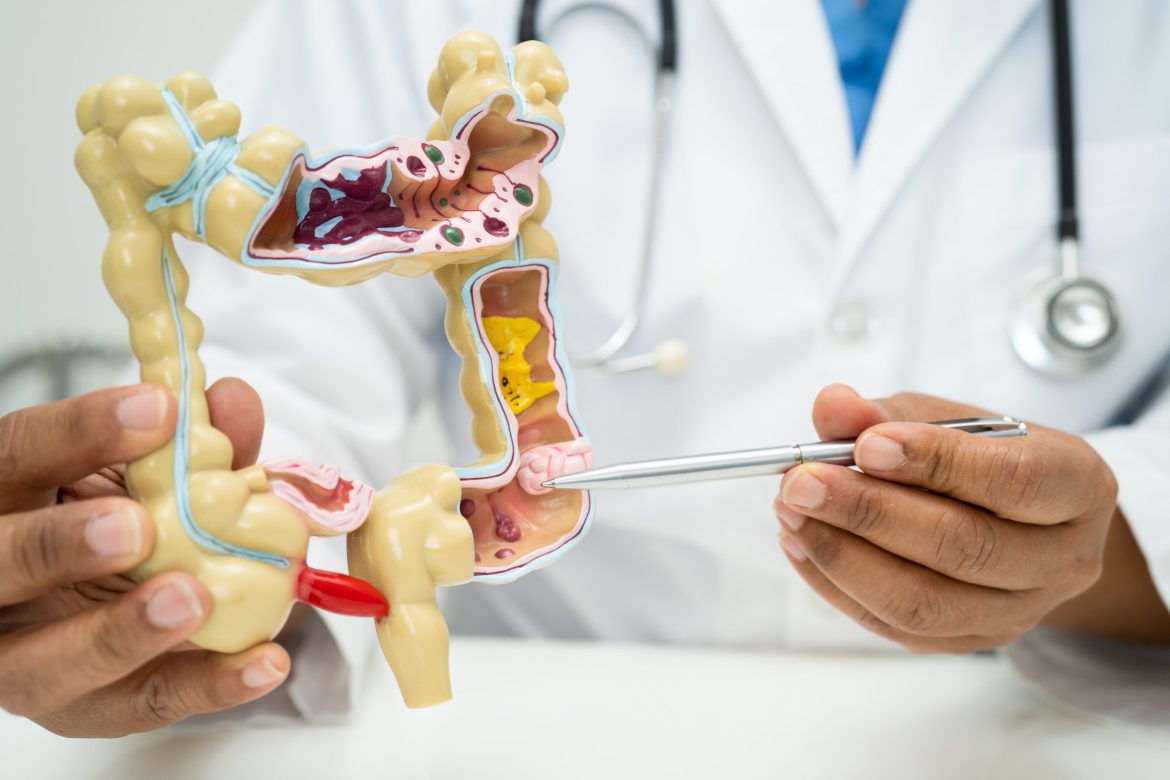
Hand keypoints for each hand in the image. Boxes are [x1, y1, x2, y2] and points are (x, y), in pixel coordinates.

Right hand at [0, 379, 289, 735]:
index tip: (159, 408)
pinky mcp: (82, 709)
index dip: (81, 431)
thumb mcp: (134, 470)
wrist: (94, 600)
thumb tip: (234, 400)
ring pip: (45, 664)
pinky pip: (139, 704)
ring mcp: (25, 656)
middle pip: (2, 564)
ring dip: (119, 634)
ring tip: (189, 598)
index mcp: (2, 499)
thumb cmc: (110, 517)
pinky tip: (262, 662)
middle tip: (136, 526)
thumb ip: (184, 441)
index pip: (18, 455)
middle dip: (62, 545)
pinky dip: (206, 686)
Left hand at [774, 384, 1120, 652]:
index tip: (866, 446)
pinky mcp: (969, 641)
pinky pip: (894, 626)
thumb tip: (833, 406)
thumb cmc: (984, 458)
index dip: (937, 463)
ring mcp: (1020, 612)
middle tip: (802, 481)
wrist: (1020, 521)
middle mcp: (1062, 558)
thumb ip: (889, 412)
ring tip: (791, 511)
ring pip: (923, 601)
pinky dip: (836, 585)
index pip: (1013, 480)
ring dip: (842, 556)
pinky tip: (801, 543)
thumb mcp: (947, 418)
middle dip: (869, 512)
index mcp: (1076, 485)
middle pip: (964, 548)